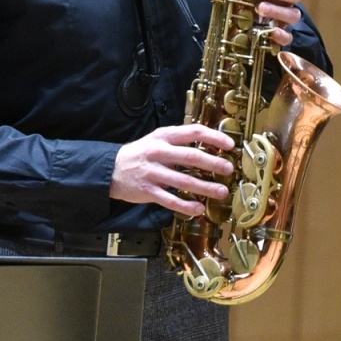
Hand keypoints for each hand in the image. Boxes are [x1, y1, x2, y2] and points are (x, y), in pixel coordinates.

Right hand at [110, 124, 235, 214]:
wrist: (110, 169)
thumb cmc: (141, 154)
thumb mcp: (158, 140)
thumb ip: (180, 142)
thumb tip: (211, 145)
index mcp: (164, 136)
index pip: (193, 131)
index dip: (214, 137)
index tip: (230, 145)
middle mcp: (159, 152)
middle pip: (191, 156)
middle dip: (213, 163)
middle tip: (229, 169)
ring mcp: (153, 173)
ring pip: (183, 181)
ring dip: (205, 187)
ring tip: (221, 192)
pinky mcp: (148, 191)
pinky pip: (170, 200)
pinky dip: (185, 205)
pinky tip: (198, 209)